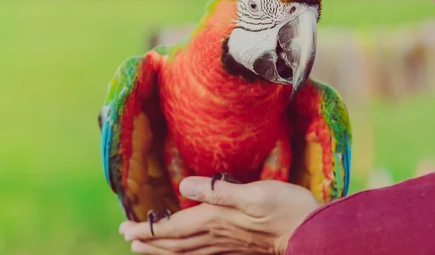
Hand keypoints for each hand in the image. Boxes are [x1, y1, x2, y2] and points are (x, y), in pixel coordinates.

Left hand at [119, 176, 318, 253]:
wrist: (308, 231)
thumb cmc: (285, 208)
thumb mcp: (254, 193)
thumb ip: (219, 191)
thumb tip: (185, 186)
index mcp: (215, 220)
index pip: (173, 229)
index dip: (149, 229)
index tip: (127, 227)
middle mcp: (216, 235)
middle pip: (174, 244)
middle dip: (149, 241)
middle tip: (127, 236)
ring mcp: (226, 244)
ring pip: (185, 251)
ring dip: (162, 249)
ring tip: (144, 246)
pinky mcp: (236, 246)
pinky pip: (201, 253)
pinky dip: (184, 252)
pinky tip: (184, 250)